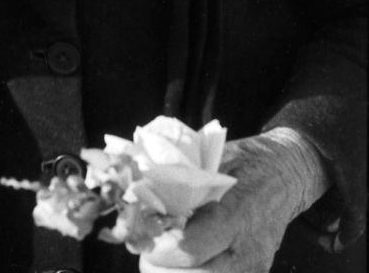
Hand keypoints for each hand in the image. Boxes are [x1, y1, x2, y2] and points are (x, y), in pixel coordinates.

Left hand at [137, 130, 328, 272]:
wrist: (286, 174)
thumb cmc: (243, 161)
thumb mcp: (209, 161)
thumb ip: (177, 183)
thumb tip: (136, 197)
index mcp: (237, 215)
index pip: (192, 249)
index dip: (159, 250)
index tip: (141, 239)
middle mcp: (248, 251)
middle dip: (161, 269)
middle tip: (144, 252)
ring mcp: (252, 269)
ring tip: (159, 257)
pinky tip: (176, 263)